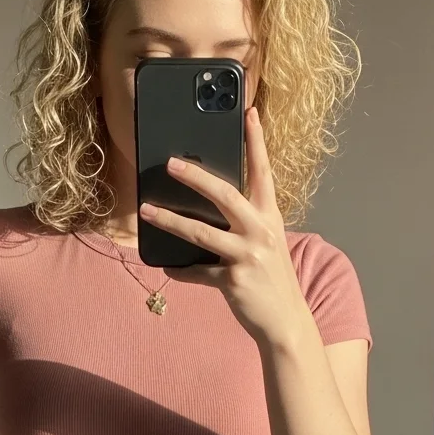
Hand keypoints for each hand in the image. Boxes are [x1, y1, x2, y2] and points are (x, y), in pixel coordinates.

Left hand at [138, 105, 307, 346]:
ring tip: (147, 210)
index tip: (248, 113)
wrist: (286, 321)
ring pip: (201, 233)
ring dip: (170, 220)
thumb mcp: (267, 244)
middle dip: (196, 176)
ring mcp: (248, 256)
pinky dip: (181, 271)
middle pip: (226, 195)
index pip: (263, 172)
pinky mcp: (233, 281)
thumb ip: (246, 222)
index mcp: (270, 217)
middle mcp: (261, 232)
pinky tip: (168, 267)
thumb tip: (208, 207)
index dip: (256, 141)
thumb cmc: (272, 279)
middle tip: (171, 163)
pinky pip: (198, 272)